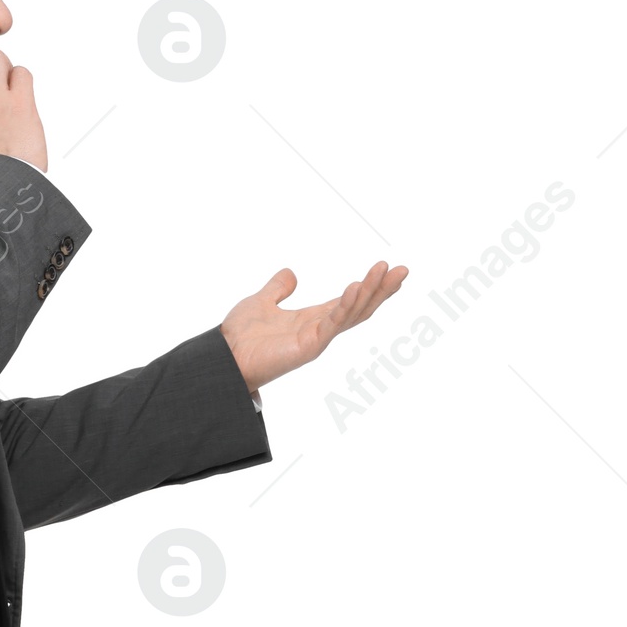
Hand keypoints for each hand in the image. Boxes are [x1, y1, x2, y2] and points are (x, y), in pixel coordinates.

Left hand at [220, 262, 408, 394]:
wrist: (223, 356)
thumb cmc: (240, 336)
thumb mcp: (262, 301)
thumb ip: (278, 288)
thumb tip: (290, 273)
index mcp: (314, 319)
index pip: (350, 301)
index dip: (371, 287)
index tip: (390, 270)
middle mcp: (320, 330)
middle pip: (359, 308)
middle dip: (381, 290)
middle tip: (403, 270)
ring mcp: (316, 340)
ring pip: (351, 314)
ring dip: (369, 292)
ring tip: (384, 271)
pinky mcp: (307, 347)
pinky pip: (332, 324)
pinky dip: (344, 306)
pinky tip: (355, 287)